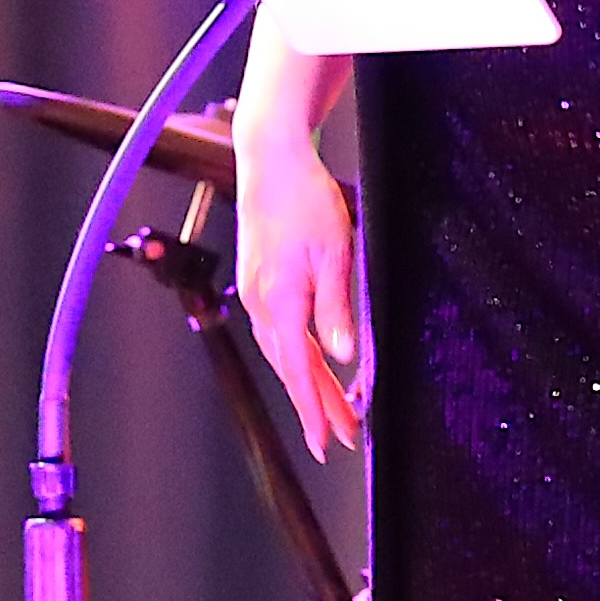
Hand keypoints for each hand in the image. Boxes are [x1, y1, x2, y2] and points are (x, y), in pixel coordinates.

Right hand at [235, 125, 367, 452]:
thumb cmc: (306, 199)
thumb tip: (343, 357)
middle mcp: (261, 303)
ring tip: (331, 408)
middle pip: (290, 369)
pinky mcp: (259, 280)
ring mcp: (256, 291)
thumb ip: (337, 309)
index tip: (329, 441)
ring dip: (306, 383)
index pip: (299, 371)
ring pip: (282, 352)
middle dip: (315, 406)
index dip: (315, 410)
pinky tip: (308, 361)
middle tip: (340, 436)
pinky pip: (277, 331)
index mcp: (280, 301)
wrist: (271, 159)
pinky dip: (295, 355)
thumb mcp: (335, 253)